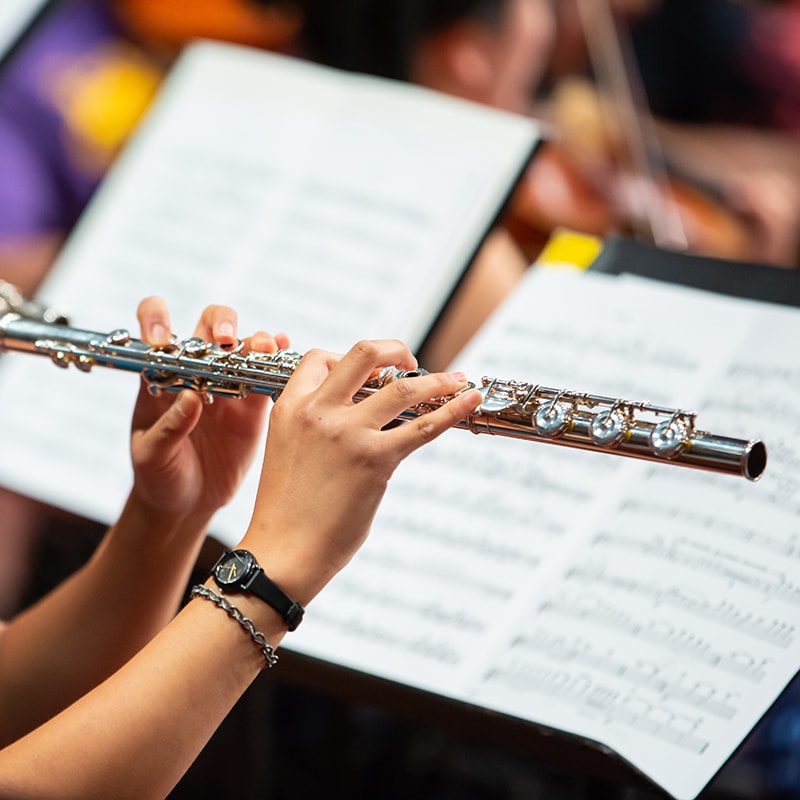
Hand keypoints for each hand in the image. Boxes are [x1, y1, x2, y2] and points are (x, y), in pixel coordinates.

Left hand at [129, 297, 289, 523]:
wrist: (188, 504)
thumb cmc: (159, 476)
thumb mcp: (152, 456)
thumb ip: (168, 428)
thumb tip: (189, 398)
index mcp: (162, 376)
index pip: (156, 332)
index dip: (157, 320)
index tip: (163, 339)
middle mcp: (197, 372)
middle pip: (210, 326)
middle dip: (221, 323)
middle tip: (226, 340)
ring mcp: (228, 385)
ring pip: (245, 347)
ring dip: (256, 340)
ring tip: (266, 347)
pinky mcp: (254, 406)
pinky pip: (268, 376)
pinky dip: (280, 361)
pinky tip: (286, 354)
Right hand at [240, 339, 481, 603]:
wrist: (282, 553)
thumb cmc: (287, 511)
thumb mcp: (287, 451)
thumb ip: (316, 425)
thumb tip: (356, 414)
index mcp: (290, 407)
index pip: (320, 357)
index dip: (348, 358)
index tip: (371, 371)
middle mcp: (317, 412)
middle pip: (364, 352)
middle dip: (395, 348)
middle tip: (411, 361)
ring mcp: (347, 434)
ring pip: (401, 387)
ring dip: (436, 379)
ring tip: (457, 379)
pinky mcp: (374, 460)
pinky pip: (423, 426)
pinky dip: (452, 409)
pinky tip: (470, 400)